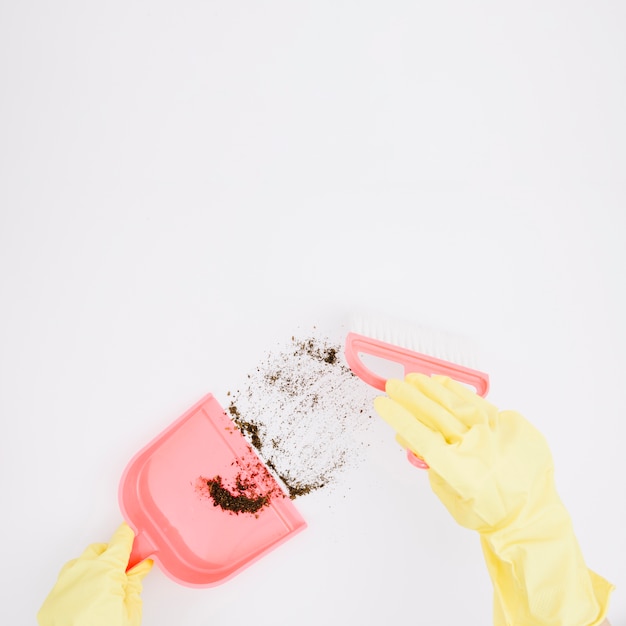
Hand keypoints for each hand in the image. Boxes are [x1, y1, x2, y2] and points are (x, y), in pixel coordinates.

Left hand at [38, 522, 152, 625]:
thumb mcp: (131, 611)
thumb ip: (135, 582)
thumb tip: (140, 567)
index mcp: (106, 569)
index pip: (120, 540)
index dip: (129, 535)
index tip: (134, 533)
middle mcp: (81, 571)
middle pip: (99, 549)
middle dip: (111, 555)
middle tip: (123, 570)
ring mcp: (63, 585)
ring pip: (79, 563)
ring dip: (92, 567)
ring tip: (103, 586)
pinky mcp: (51, 601)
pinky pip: (66, 583)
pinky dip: (78, 585)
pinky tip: (86, 601)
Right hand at [375, 373, 612, 625]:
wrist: (530, 516)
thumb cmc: (485, 511)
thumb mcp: (449, 495)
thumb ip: (428, 465)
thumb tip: (406, 436)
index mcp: (459, 470)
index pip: (420, 436)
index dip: (398, 417)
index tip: (381, 403)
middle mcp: (477, 448)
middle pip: (436, 414)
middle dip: (410, 397)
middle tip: (394, 385)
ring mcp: (498, 433)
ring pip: (459, 403)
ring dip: (433, 389)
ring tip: (415, 379)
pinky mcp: (514, 425)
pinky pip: (482, 403)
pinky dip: (460, 393)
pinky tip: (444, 384)